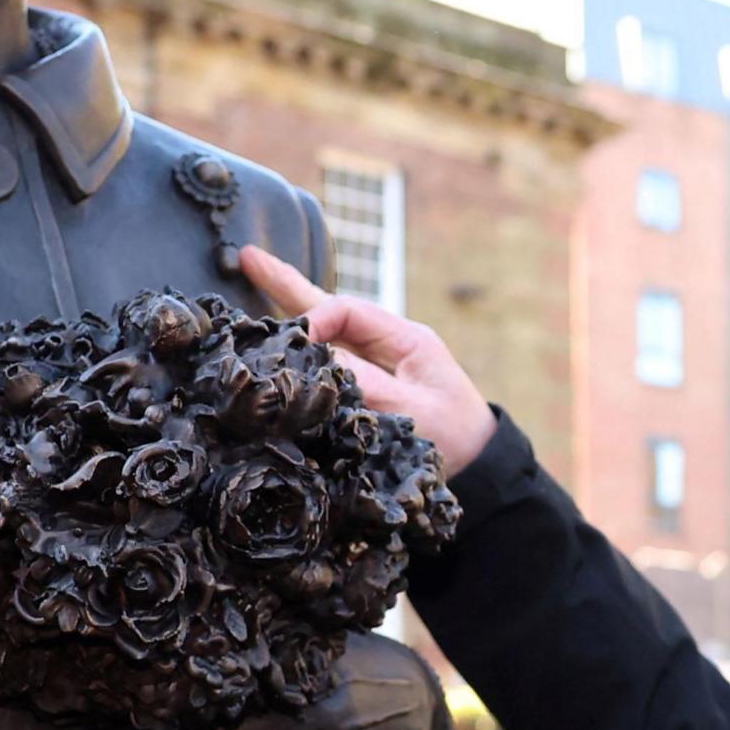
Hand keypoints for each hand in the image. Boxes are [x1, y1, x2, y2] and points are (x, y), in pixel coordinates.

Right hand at [238, 244, 496, 475]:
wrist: (483, 472)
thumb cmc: (455, 439)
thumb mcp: (409, 409)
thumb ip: (363, 382)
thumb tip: (314, 358)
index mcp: (406, 339)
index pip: (348, 311)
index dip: (315, 320)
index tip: (293, 343)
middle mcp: (390, 344)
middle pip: (332, 308)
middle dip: (287, 286)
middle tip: (247, 258)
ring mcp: (381, 365)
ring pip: (328, 331)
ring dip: (291, 310)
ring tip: (252, 280)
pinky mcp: (372, 390)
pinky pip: (332, 360)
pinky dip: (303, 346)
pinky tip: (279, 339)